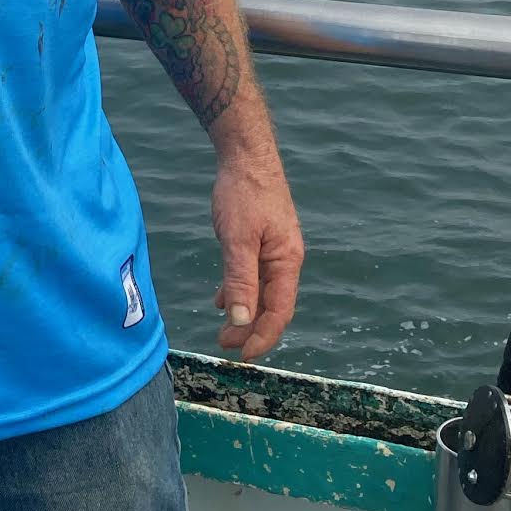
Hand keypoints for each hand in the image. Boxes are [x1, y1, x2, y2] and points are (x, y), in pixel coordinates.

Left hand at [211, 145, 304, 361]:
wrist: (246, 154)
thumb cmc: (244, 193)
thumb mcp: (238, 240)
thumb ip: (240, 281)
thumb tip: (242, 322)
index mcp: (286, 261)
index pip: (279, 311)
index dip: (263, 337)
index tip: (243, 355)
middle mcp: (285, 259)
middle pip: (272, 305)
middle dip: (251, 329)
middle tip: (225, 345)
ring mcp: (274, 249)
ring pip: (262, 292)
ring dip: (245, 313)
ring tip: (224, 330)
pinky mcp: (261, 240)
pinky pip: (253, 274)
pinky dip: (240, 290)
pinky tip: (223, 300)